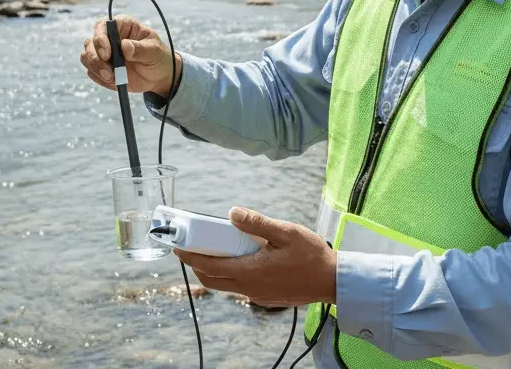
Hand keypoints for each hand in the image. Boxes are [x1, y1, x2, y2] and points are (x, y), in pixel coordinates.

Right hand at [80, 14, 180, 96]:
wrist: (158, 76)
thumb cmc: (158, 57)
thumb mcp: (154, 52)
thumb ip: (140, 49)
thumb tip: (125, 46)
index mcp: (123, 25)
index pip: (103, 25)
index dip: (100, 38)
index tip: (107, 54)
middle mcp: (109, 37)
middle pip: (90, 42)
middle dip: (95, 58)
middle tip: (109, 72)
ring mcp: (103, 53)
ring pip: (86, 57)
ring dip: (96, 69)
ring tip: (113, 78)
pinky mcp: (101, 67)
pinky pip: (92, 72)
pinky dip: (100, 78)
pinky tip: (114, 81)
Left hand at [175, 207, 336, 307]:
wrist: (332, 282)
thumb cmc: (311, 255)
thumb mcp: (286, 232)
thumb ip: (257, 223)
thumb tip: (232, 213)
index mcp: (251, 271)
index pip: (210, 266)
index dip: (191, 257)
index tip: (177, 249)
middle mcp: (249, 288)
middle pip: (212, 279)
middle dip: (197, 264)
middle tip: (190, 248)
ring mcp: (257, 295)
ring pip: (225, 285)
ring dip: (213, 269)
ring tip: (212, 250)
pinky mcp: (265, 298)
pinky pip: (239, 287)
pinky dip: (230, 274)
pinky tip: (239, 259)